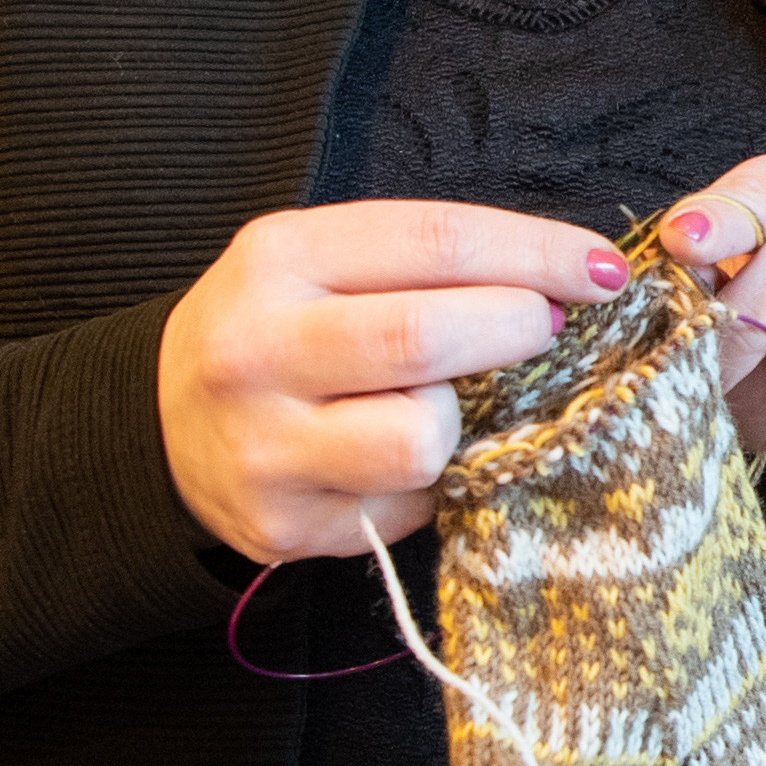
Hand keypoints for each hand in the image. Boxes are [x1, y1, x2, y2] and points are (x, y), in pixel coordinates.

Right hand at [159, 200, 629, 561]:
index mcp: (278, 258)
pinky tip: (404, 460)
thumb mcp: (323, 262)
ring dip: (463, 421)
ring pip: (421, 439)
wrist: (163, 425)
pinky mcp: (285, 523)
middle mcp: (259, 348)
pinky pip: (407, 507)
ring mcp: (266, 444)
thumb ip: (424, 264)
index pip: (435, 242)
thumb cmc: (279, 329)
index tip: (602, 269)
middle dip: (516, 329)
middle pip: (427, 336)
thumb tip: (564, 284)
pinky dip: (433, 482)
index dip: (537, 254)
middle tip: (543, 329)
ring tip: (440, 404)